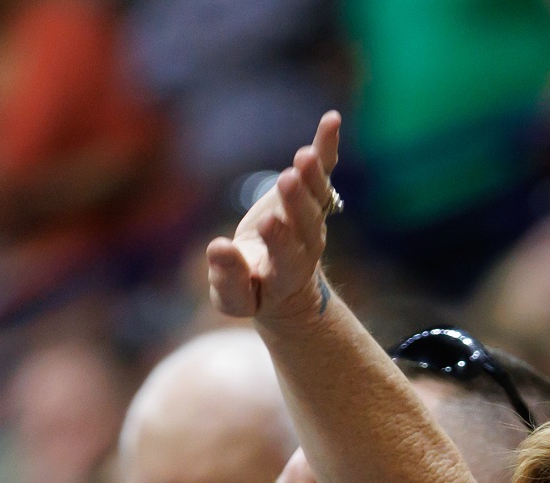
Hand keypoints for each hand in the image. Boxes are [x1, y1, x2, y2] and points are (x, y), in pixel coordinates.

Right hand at [205, 112, 340, 322]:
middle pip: (306, 222)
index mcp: (286, 273)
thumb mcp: (233, 297)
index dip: (280, 240)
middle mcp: (306, 244)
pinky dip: (327, 145)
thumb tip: (217, 248)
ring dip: (313, 174)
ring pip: (318, 195)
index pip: (286, 255)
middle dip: (297, 201)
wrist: (284, 284)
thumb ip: (227, 278)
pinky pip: (324, 168)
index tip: (269, 223)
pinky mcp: (311, 194)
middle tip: (288, 180)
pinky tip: (332, 119)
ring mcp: (312, 218)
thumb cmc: (250, 291)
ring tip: (305, 155)